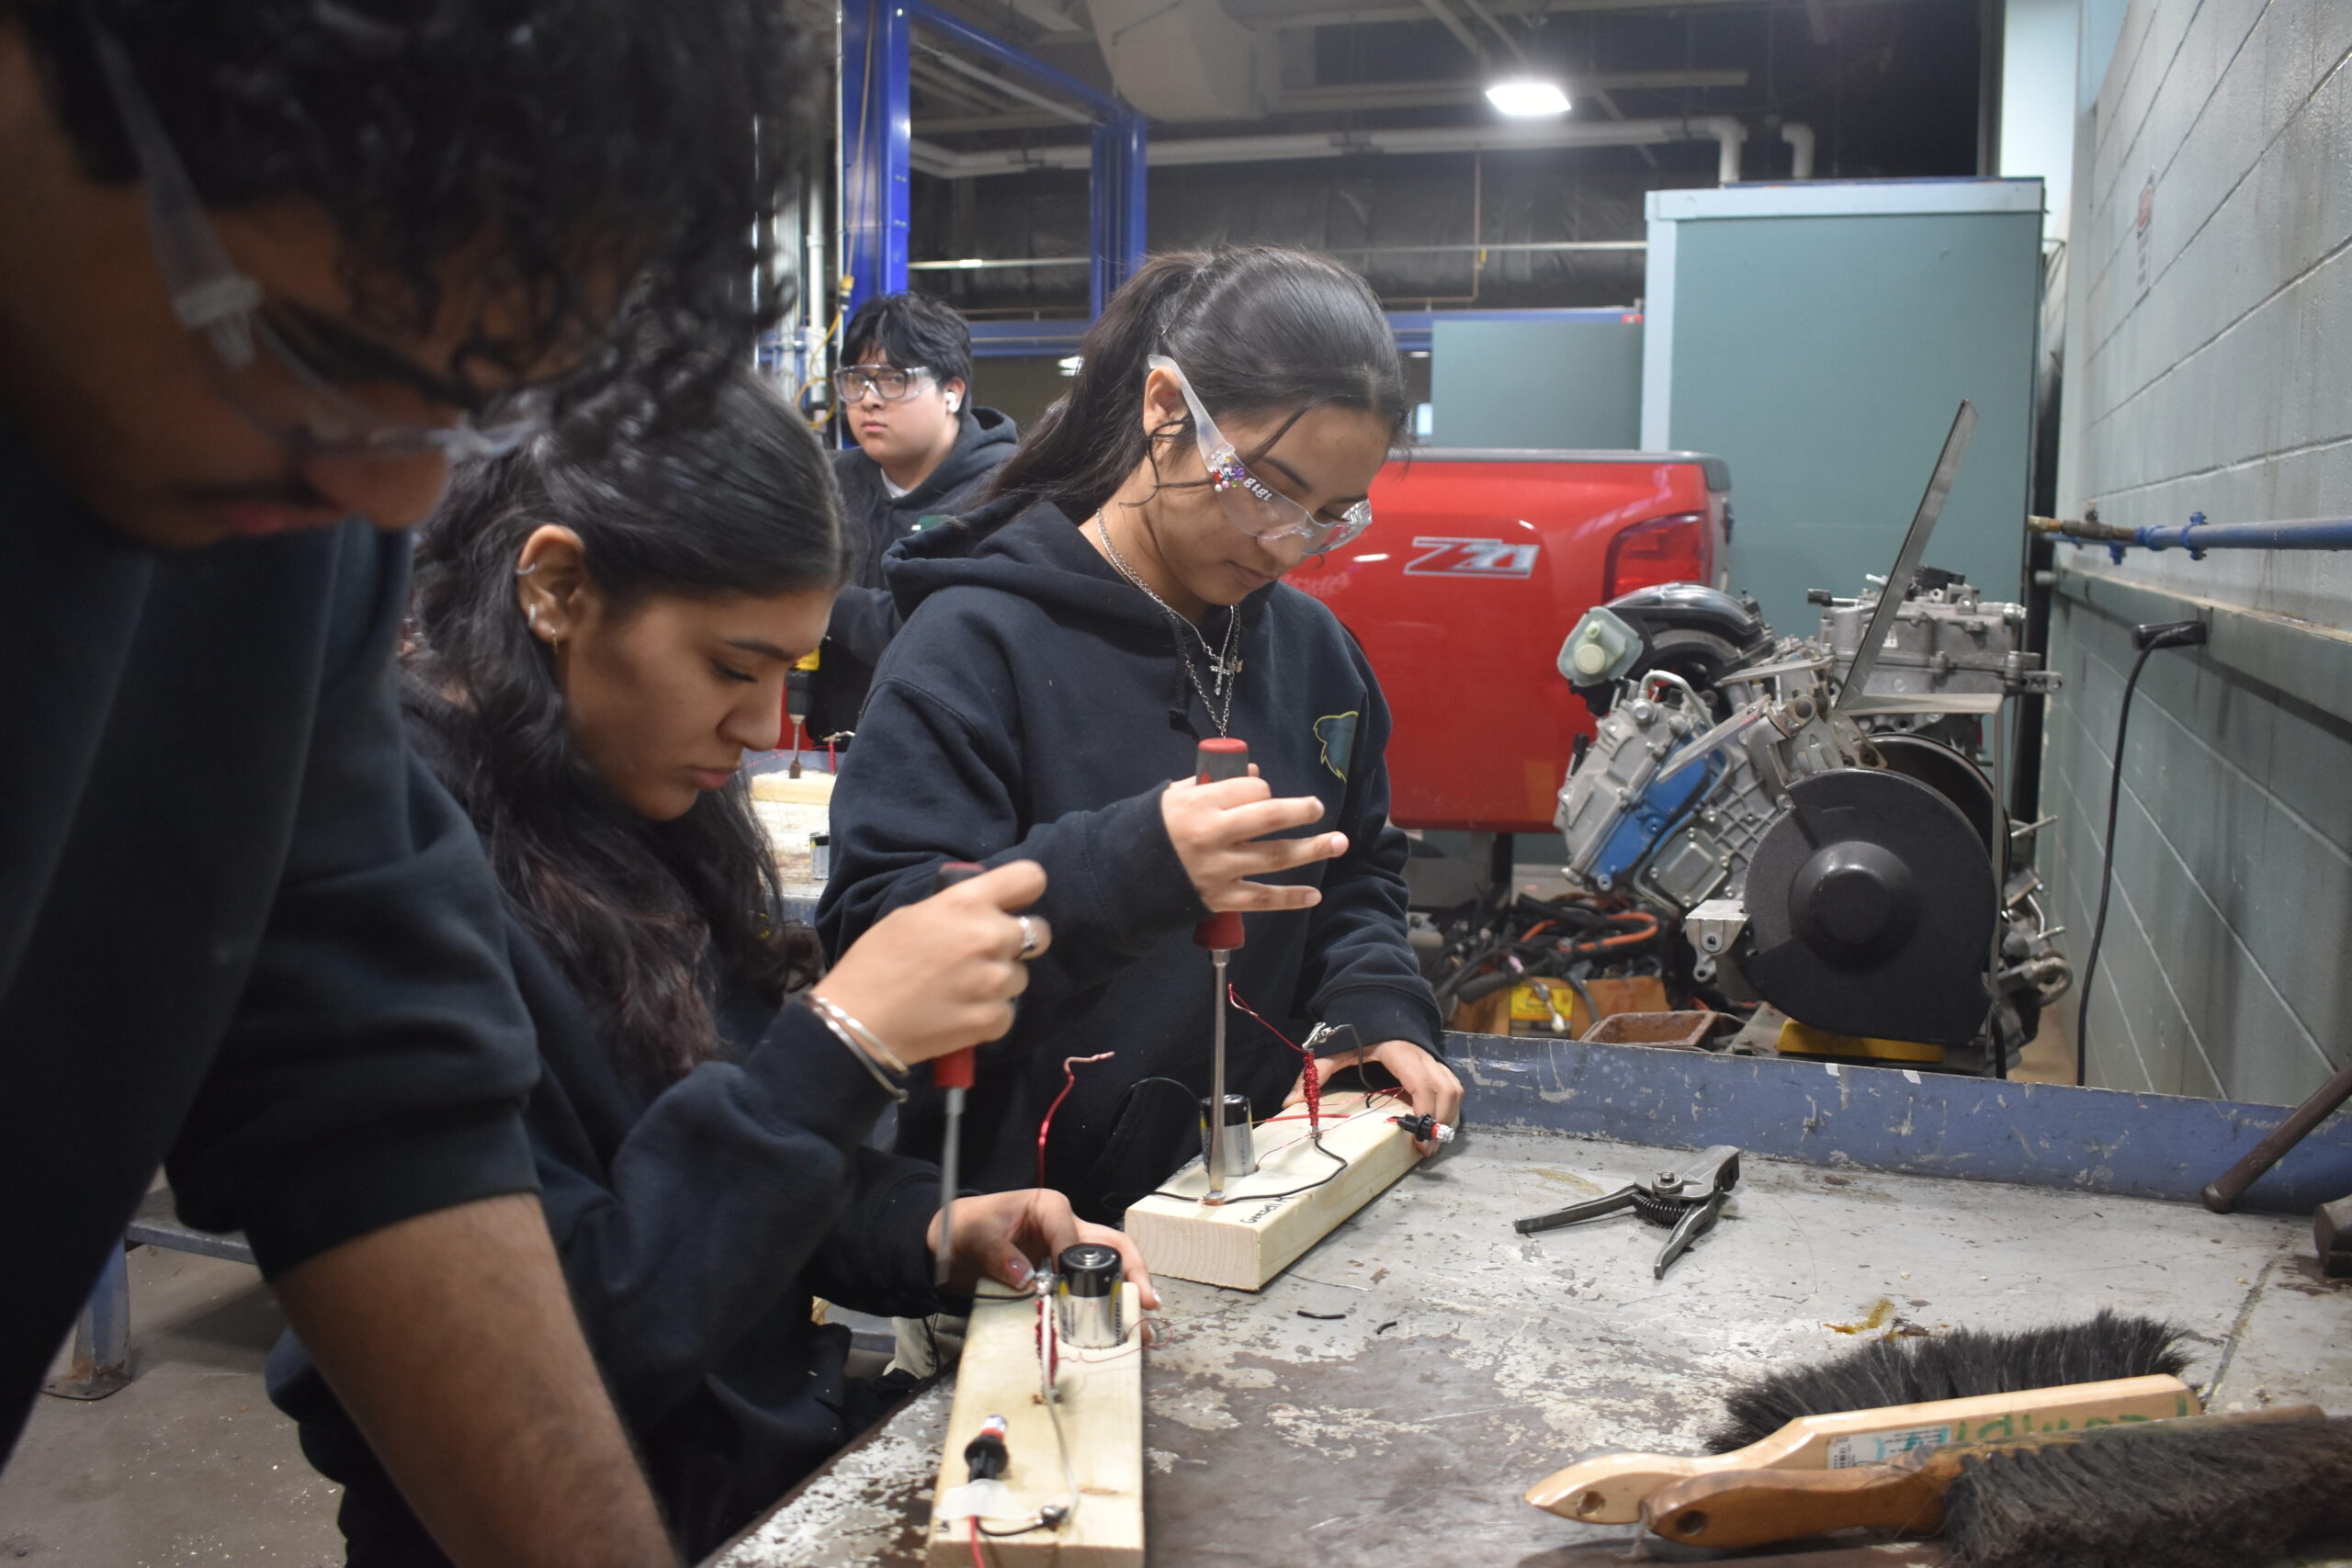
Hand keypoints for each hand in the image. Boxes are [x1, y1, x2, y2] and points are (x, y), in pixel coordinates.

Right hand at [813, 860, 1050, 1065]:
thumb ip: (956, 910)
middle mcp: (990, 936)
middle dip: (1017, 943)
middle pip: (1039, 932)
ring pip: (1021, 976)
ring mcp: (996, 980)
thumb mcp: (913, 916)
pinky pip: (1008, 1011)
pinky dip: (989, 1015)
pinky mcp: (995, 1019)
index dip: (1026, 890)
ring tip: (962, 990)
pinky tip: (960, 1015)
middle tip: (986, 955)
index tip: (1015, 904)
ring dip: (999, 982)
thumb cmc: (875, 962)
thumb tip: (981, 912)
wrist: (857, 1021)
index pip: (1031, 878)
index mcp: (968, 903)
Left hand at [925, 1189, 1161, 1310]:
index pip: (1072, 1237)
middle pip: (1112, 1244)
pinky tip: (1121, 1324)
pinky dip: (1110, 1302)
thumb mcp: (975, 1237)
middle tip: (1147, 1302)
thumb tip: (1025, 1279)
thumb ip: (998, 1255)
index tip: (1073, 1296)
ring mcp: (1070, 1248)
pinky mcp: (1066, 1270)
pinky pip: (1094, 1282)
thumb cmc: (966, 1228)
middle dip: (1133, 1271)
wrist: (953, 1241)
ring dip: (1130, 1289)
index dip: (1075, 1268)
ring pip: (1112, 1262)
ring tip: (1144, 1319)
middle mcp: (1068, 1225)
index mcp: (1049, 1207)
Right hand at [1160, 772, 1346, 912]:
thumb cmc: (1155, 829)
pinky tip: (1313, 896)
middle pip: (1268, 819)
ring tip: (1339, 843)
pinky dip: (1290, 898)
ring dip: (1312, 850)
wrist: (1124, 875)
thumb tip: (1255, 775)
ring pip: (1274, 858)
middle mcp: (1213, 836)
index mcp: (1200, 804)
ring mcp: (1219, 870)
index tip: (1263, 793)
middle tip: (1317, 808)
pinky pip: (1262, 899)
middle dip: (1299, 811)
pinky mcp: (1221, 899)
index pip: (1249, 790)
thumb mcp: (1176, 796)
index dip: (1263, 789)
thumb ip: (1213, 783)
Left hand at [1285, 1039, 1462, 1155]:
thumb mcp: (1336, 1049)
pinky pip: (1453, 1087)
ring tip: (1431, 1142)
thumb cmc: (1360, 1029)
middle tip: (1426, 1149)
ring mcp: (1434, 1059)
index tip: (1419, 1137)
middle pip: (1446, 1091)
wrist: (1378, 1003)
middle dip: (1440, 1123)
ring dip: (1448, 1117)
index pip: (1423, 1084)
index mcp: (1400, 1052)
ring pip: (1454, 1090)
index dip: (1426, 1112)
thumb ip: (1316, 1073)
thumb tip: (1291, 1101)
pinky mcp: (1437, 1064)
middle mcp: (1423, 1056)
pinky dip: (1450, 1108)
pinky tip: (1435, 1125)